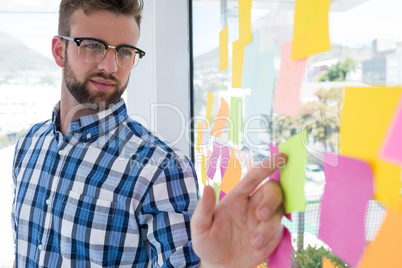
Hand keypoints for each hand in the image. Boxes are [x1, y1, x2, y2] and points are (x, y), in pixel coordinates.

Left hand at [191, 153, 286, 267]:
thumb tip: (207, 187)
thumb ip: (203, 209)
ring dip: (269, 226)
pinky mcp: (272, 235)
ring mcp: (264, 220)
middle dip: (270, 199)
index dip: (268, 165)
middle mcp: (253, 205)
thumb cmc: (208, 244)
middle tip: (260, 215)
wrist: (220, 267)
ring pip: (279, 211)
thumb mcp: (200, 228)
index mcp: (237, 198)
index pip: (254, 177)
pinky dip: (270, 240)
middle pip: (272, 190)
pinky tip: (256, 250)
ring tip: (254, 242)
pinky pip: (280, 232)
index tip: (283, 157)